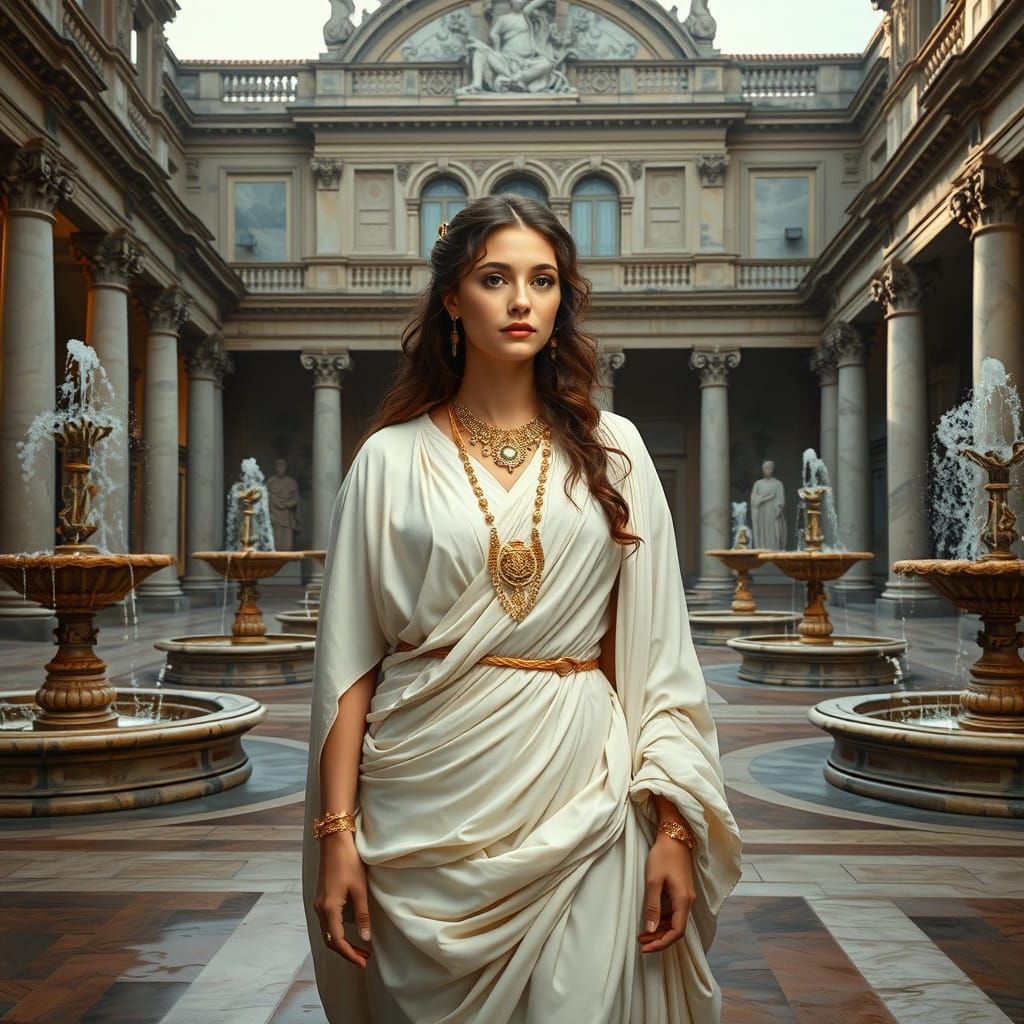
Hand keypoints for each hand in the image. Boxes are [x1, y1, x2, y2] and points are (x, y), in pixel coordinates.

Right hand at [313, 832, 372, 967]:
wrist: (334, 841)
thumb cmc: (349, 861)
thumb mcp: (360, 888)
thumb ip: (362, 914)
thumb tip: (365, 938)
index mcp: (329, 908)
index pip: (337, 941)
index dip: (350, 954)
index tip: (363, 962)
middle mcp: (319, 908)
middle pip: (330, 940)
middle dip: (346, 952)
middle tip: (364, 958)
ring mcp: (318, 903)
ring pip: (327, 932)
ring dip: (342, 943)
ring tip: (359, 948)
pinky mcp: (321, 897)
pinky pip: (326, 922)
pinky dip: (337, 932)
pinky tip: (348, 932)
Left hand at [638, 833, 694, 953]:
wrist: (674, 836)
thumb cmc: (663, 856)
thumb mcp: (653, 881)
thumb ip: (652, 906)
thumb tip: (650, 930)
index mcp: (683, 901)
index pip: (676, 932)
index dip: (662, 943)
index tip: (645, 947)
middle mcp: (688, 902)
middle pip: (676, 929)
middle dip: (659, 939)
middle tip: (640, 942)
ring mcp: (686, 897)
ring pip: (675, 921)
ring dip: (659, 930)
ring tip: (642, 934)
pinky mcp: (682, 892)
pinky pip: (674, 913)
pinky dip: (662, 920)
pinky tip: (651, 920)